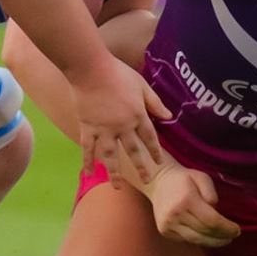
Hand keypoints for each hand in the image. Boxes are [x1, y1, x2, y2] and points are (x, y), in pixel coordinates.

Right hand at [71, 57, 168, 184]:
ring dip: (115, 172)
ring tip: (118, 186)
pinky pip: (88, 148)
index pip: (150, 138)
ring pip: (111, 156)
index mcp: (138, 116)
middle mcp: (123, 127)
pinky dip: (88, 161)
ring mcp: (104, 129)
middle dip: (141, 167)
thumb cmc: (118, 73)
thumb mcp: (142, 86)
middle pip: (133, 151)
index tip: (158, 162)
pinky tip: (89, 173)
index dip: (155, 151)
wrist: (91, 69)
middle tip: (146, 180)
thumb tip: (169, 116)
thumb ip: (155, 103)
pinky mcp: (87, 127)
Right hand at [146, 165, 240, 245]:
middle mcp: (175, 214)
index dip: (227, 228)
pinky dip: (200, 240)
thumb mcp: (203, 178)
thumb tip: (216, 212)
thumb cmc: (185, 179)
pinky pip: (187, 239)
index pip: (212, 221)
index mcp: (187, 200)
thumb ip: (212, 195)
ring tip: (225, 240)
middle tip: (233, 236)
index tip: (237, 230)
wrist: (158, 182)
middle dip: (222, 237)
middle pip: (205, 232)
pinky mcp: (165, 231)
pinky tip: (209, 237)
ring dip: (213, 242)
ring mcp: (168, 224)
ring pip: (196, 240)